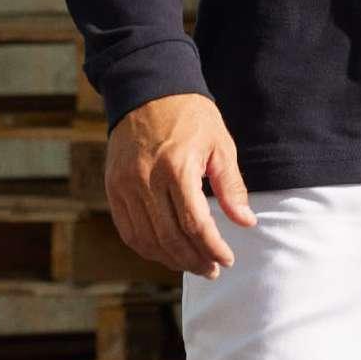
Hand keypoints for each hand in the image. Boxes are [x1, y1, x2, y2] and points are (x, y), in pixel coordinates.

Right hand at [105, 92, 256, 278]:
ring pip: (146, 240)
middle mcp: (146, 180)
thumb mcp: (219, 144)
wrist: (149, 89)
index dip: (212, 248)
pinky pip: (128, 231)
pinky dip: (148, 248)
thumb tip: (247, 223)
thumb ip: (231, 186)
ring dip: (171, 260)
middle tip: (213, 270)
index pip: (195, 224)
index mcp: (177, 167)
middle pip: (170, 238)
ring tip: (193, 264)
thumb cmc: (191, 115)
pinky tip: (166, 252)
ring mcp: (125, 185)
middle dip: (194, 260)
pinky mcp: (113, 187)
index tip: (227, 259)